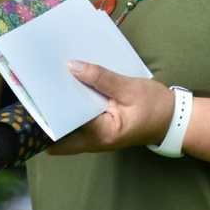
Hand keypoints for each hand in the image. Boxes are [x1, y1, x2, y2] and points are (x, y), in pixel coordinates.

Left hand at [46, 61, 174, 155]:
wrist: (172, 119)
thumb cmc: (154, 106)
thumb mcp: (130, 88)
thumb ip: (101, 78)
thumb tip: (72, 66)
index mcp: (102, 133)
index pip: (67, 122)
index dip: (50, 109)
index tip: (38, 91)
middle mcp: (94, 142)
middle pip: (59, 136)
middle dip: (46, 118)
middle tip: (37, 90)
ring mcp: (95, 140)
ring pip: (66, 132)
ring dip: (58, 113)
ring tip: (49, 86)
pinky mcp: (98, 132)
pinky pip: (77, 123)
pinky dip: (71, 110)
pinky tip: (69, 89)